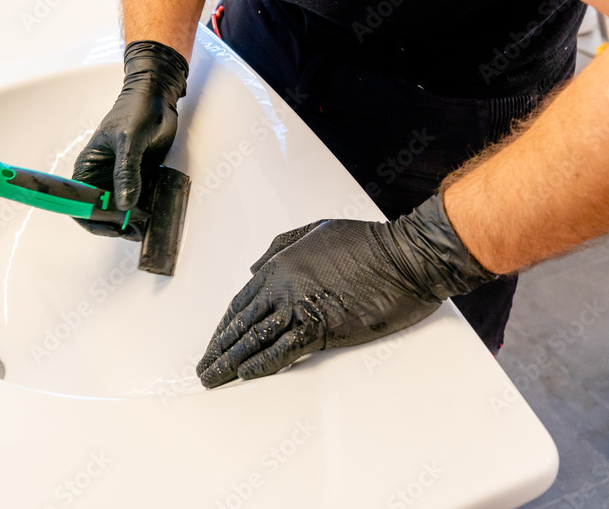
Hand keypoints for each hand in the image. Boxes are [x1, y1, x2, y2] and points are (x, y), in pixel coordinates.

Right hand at [72, 40, 187, 239]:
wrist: (159, 97)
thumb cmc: (136, 109)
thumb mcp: (128, 141)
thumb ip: (126, 172)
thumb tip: (123, 204)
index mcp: (88, 167)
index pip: (78, 202)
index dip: (91, 219)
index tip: (111, 228)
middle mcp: (101, 176)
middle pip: (100, 211)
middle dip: (114, 224)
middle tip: (134, 230)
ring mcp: (120, 179)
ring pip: (119, 209)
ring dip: (131, 220)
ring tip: (146, 226)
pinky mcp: (138, 178)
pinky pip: (138, 200)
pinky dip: (144, 209)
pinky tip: (154, 214)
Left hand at [196, 195, 500, 387]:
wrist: (403, 257)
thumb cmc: (366, 241)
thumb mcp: (314, 230)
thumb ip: (279, 246)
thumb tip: (253, 268)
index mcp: (279, 264)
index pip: (241, 302)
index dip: (225, 326)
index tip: (215, 342)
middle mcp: (282, 287)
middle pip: (242, 324)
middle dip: (219, 349)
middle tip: (205, 368)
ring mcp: (300, 308)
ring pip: (255, 340)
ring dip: (231, 363)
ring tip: (214, 378)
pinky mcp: (322, 328)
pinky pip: (283, 351)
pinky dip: (262, 364)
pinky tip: (246, 375)